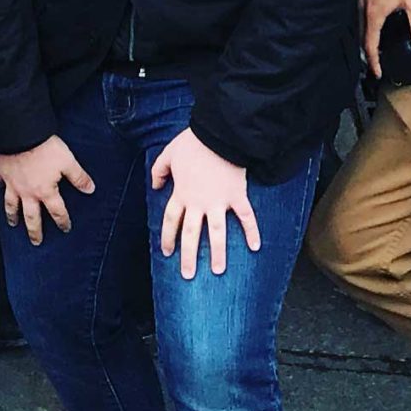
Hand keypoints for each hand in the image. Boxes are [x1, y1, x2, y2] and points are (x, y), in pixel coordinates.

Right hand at [0, 137, 95, 244]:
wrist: (21, 133)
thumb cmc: (45, 148)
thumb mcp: (67, 161)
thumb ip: (79, 177)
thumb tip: (90, 189)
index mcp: (45, 191)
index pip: (57, 211)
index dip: (62, 221)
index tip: (65, 229)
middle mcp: (28, 192)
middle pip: (31, 217)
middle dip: (34, 231)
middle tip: (36, 241)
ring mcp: (13, 184)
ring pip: (11, 205)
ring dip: (12, 216)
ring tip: (13, 223)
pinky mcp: (2, 172)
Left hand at [151, 127, 258, 277]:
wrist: (218, 134)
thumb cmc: (192, 143)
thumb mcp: (169, 153)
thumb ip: (159, 170)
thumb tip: (155, 185)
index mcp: (182, 193)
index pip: (172, 221)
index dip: (168, 237)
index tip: (167, 253)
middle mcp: (199, 203)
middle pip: (191, 234)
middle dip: (189, 256)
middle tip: (188, 275)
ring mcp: (219, 202)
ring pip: (217, 233)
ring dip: (218, 253)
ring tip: (218, 271)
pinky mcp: (237, 196)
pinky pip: (246, 217)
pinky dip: (252, 232)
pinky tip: (256, 247)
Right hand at [361, 0, 410, 75]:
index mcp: (373, 14)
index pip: (370, 45)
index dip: (374, 61)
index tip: (378, 73)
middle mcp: (363, 7)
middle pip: (362, 37)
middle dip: (368, 53)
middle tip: (376, 63)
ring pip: (360, 25)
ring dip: (366, 39)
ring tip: (375, 47)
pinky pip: (361, 14)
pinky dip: (366, 25)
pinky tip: (374, 23)